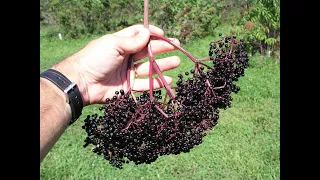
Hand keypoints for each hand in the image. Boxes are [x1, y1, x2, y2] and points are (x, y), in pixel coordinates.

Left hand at [53, 24, 180, 105]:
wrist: (82, 82)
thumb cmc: (95, 58)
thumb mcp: (113, 44)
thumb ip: (132, 41)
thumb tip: (148, 33)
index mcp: (121, 43)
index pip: (139, 35)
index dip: (151, 33)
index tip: (163, 34)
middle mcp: (126, 57)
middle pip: (148, 51)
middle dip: (162, 48)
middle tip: (176, 46)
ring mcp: (128, 72)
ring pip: (149, 68)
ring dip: (163, 65)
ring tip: (176, 62)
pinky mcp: (128, 87)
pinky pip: (145, 84)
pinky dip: (157, 82)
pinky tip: (168, 79)